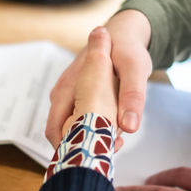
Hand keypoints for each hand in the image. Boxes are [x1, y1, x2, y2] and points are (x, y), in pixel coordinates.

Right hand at [61, 27, 121, 149]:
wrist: (123, 33)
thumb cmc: (127, 49)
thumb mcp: (135, 69)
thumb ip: (132, 96)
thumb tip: (128, 127)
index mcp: (68, 87)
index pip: (54, 130)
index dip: (69, 149)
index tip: (92, 157)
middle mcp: (62, 93)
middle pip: (60, 133)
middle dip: (80, 146)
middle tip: (106, 150)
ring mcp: (66, 95)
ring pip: (69, 127)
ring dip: (86, 138)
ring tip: (112, 141)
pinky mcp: (74, 97)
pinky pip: (75, 120)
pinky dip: (90, 129)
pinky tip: (111, 130)